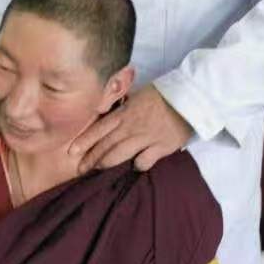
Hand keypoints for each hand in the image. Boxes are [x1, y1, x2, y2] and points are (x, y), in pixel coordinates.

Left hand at [69, 85, 192, 173]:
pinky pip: (143, 161)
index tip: (72, 152)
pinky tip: (135, 166)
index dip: (85, 141)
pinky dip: (137, 165)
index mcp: (126, 112)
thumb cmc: (165, 93)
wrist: (191, 97)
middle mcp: (132, 127)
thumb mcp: (140, 94)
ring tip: (98, 170)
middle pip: (106, 145)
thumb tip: (110, 109)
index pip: (100, 128)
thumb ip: (125, 104)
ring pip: (120, 155)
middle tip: (80, 169)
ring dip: (106, 164)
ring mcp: (145, 138)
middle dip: (91, 158)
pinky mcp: (161, 147)